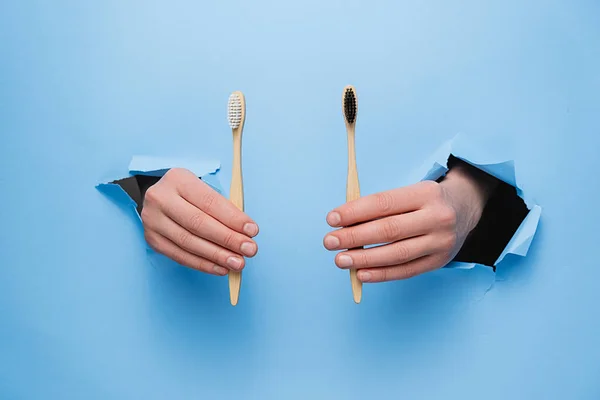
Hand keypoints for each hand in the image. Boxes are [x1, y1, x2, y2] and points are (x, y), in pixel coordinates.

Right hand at [141, 168, 258, 275]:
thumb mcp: (205, 189)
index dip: (233, 218)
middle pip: (199, 223)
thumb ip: (223, 208)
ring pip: (189, 242)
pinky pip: (180, 256)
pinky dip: (203, 264)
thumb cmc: (190, 194)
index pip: (210, 202)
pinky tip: (220, 268)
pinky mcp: (152, 239)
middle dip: (228, 239)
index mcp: (178, 179)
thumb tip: (245, 232)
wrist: (159, 198)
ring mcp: (153, 220)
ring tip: (238, 262)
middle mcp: (161, 198)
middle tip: (249, 249)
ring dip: (217, 255)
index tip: (252, 230)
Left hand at [323, 167, 492, 281]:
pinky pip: (406, 271)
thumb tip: (343, 223)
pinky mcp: (439, 261)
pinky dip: (381, 274)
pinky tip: (361, 273)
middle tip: (329, 241)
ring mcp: (440, 242)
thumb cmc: (425, 200)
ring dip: (364, 259)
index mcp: (425, 193)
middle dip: (354, 237)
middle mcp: (436, 218)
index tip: (331, 219)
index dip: (354, 212)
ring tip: (340, 259)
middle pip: (388, 230)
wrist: (465, 209)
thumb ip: (380, 206)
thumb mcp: (408, 192)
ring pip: (396, 254)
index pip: (383, 203)